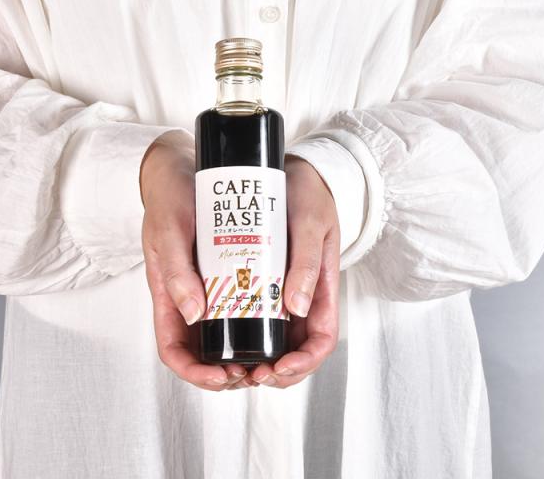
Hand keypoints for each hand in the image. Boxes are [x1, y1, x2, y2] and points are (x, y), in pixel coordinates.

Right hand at [140, 130, 254, 390]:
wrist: (183, 167)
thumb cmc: (169, 197)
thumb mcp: (169, 231)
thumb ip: (175, 272)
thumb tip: (194, 315)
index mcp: (166, 294)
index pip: (173, 349)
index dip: (194, 372)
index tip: (221, 375)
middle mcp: (187, 295)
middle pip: (202, 349)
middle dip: (227, 369)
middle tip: (258, 369)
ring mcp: (207, 284)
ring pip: (223, 331)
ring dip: (245, 348)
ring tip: (273, 352)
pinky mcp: (225, 269)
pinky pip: (238, 303)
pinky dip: (255, 318)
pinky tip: (276, 316)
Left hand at [248, 154, 340, 387]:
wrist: (293, 170)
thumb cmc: (309, 194)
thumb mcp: (309, 223)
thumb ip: (305, 263)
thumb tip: (296, 308)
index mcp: (322, 288)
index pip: (321, 341)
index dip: (303, 363)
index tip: (277, 367)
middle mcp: (303, 295)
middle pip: (297, 349)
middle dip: (275, 370)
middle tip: (245, 373)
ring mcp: (284, 289)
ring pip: (275, 338)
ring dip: (256, 357)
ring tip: (230, 363)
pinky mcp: (264, 278)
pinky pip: (257, 315)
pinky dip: (243, 332)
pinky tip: (222, 333)